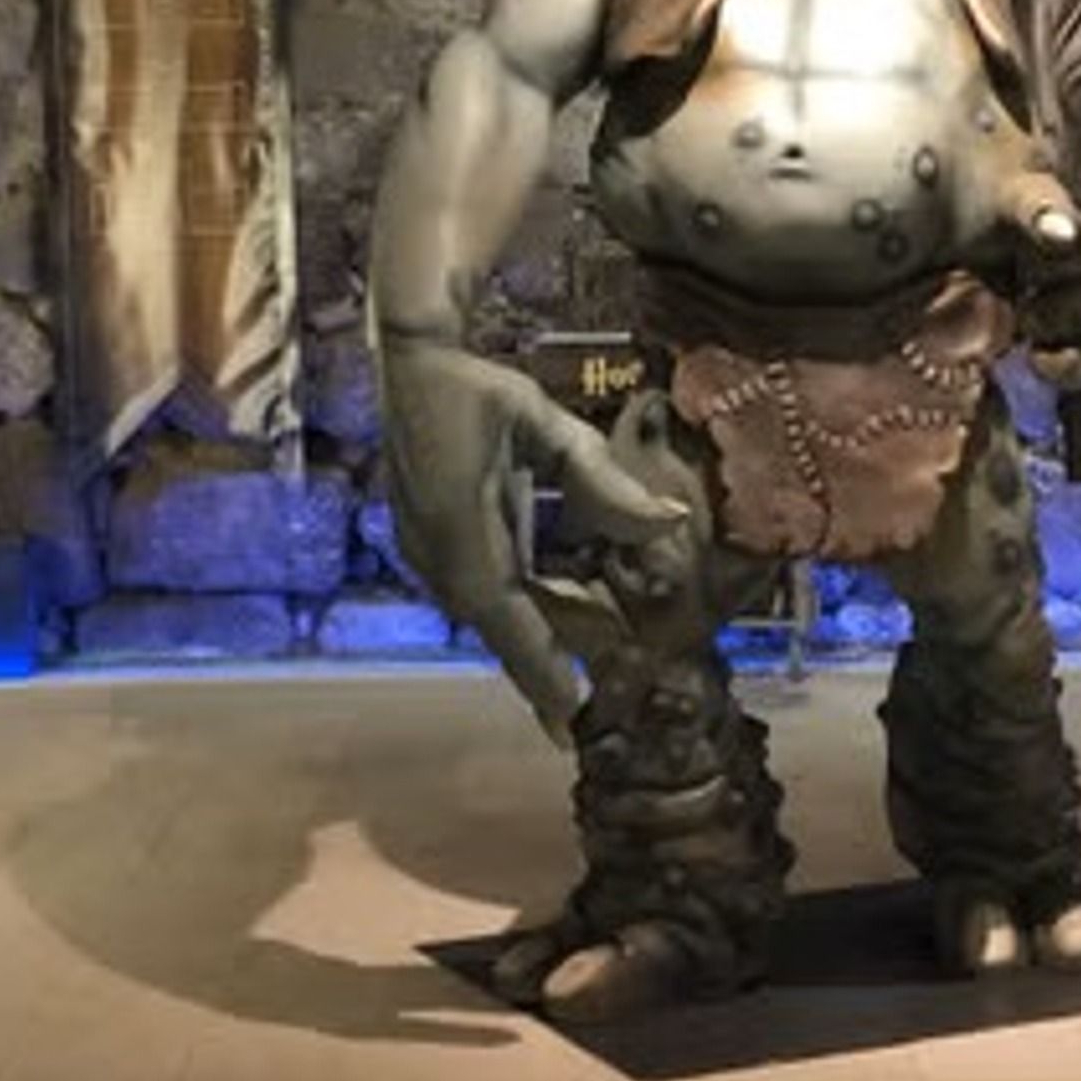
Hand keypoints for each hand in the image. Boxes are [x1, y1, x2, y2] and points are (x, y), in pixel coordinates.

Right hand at [377, 336, 685, 743]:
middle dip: (553, 658)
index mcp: (461, 536)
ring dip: (544, 628)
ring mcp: (427, 554)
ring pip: (496, 612)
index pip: (509, 620)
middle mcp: (438, 558)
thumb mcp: (547, 429)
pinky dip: (527, 600)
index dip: (542, 670)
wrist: (409, 364)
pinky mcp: (432, 544)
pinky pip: (485, 590)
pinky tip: (567, 599)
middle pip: (505, 627)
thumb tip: (671, 521)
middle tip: (602, 693)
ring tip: (597, 651)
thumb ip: (605, 483)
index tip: (574, 716)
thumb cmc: (478, 389)